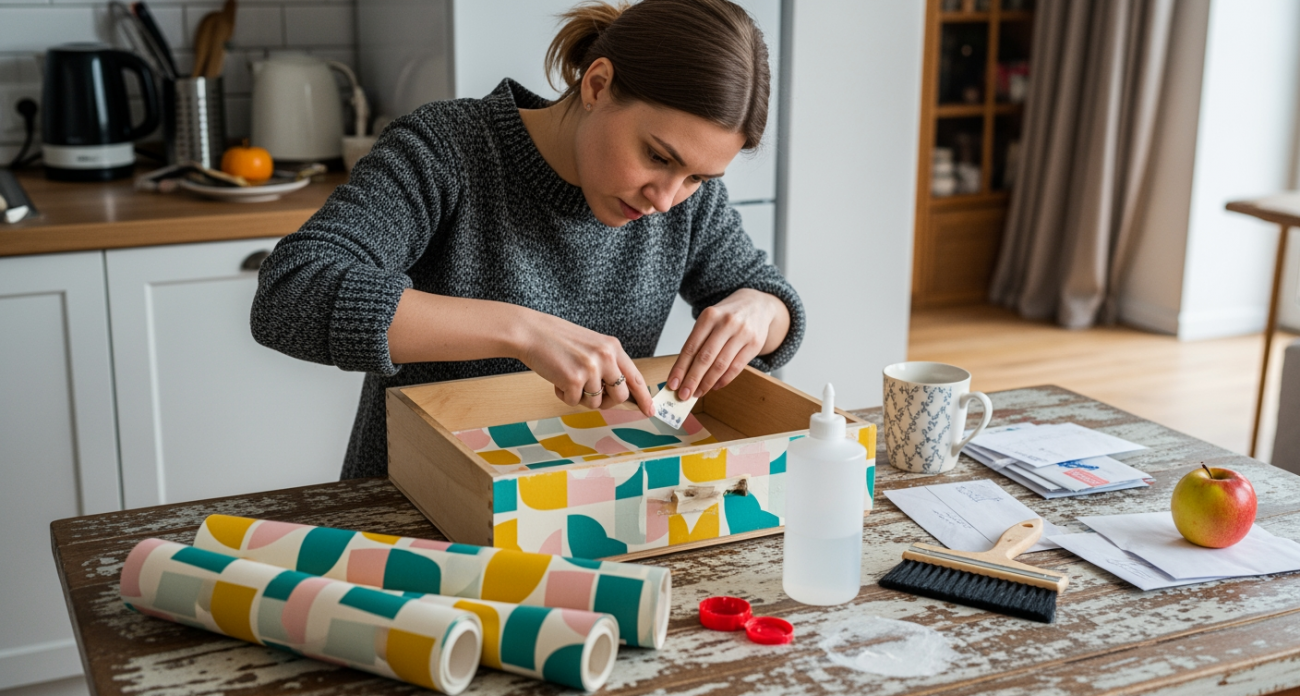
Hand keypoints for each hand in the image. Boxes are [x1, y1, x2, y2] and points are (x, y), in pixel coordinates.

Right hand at [515, 310, 653, 415]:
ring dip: (581, 397)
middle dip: (607, 401)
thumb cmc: (559, 340)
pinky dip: (564, 396)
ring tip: (568, 378)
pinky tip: (557, 380)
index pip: (635, 377)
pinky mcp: (574, 380)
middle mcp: (606, 357)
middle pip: (620, 396)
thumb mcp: (592, 346)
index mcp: (613, 347)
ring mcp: (591, 369)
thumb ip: (608, 365)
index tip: (650, 410)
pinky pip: (575, 402)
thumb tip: (621, 392)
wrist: (532, 332)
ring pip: (595, 402)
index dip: (643, 397)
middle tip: (590, 394)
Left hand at [668, 289, 789, 399]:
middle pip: (705, 358)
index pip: (691, 347)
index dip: (680, 368)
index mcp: (709, 316)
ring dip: (707, 383)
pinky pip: (736, 367)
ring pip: (721, 365)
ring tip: (698, 393)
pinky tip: (714, 386)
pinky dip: (723, 380)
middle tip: (683, 395)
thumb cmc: (728, 315)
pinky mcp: (755, 344)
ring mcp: (742, 333)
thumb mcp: (710, 319)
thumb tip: (683, 372)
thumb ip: (698, 341)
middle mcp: (726, 323)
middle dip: (692, 380)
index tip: (673, 384)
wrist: (757, 304)